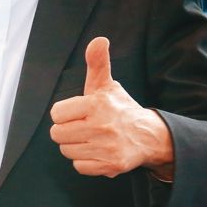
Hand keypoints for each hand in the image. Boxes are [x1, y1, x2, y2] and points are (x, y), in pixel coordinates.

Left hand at [48, 36, 174, 178]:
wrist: (149, 136)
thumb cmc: (120, 109)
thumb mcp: (106, 85)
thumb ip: (97, 62)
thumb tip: (99, 40)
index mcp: (96, 104)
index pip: (56, 114)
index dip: (65, 114)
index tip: (79, 113)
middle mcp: (102, 126)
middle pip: (57, 134)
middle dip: (67, 131)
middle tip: (83, 127)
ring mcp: (106, 147)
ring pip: (67, 151)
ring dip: (76, 146)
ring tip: (91, 139)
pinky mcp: (111, 165)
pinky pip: (79, 167)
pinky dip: (85, 162)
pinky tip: (97, 151)